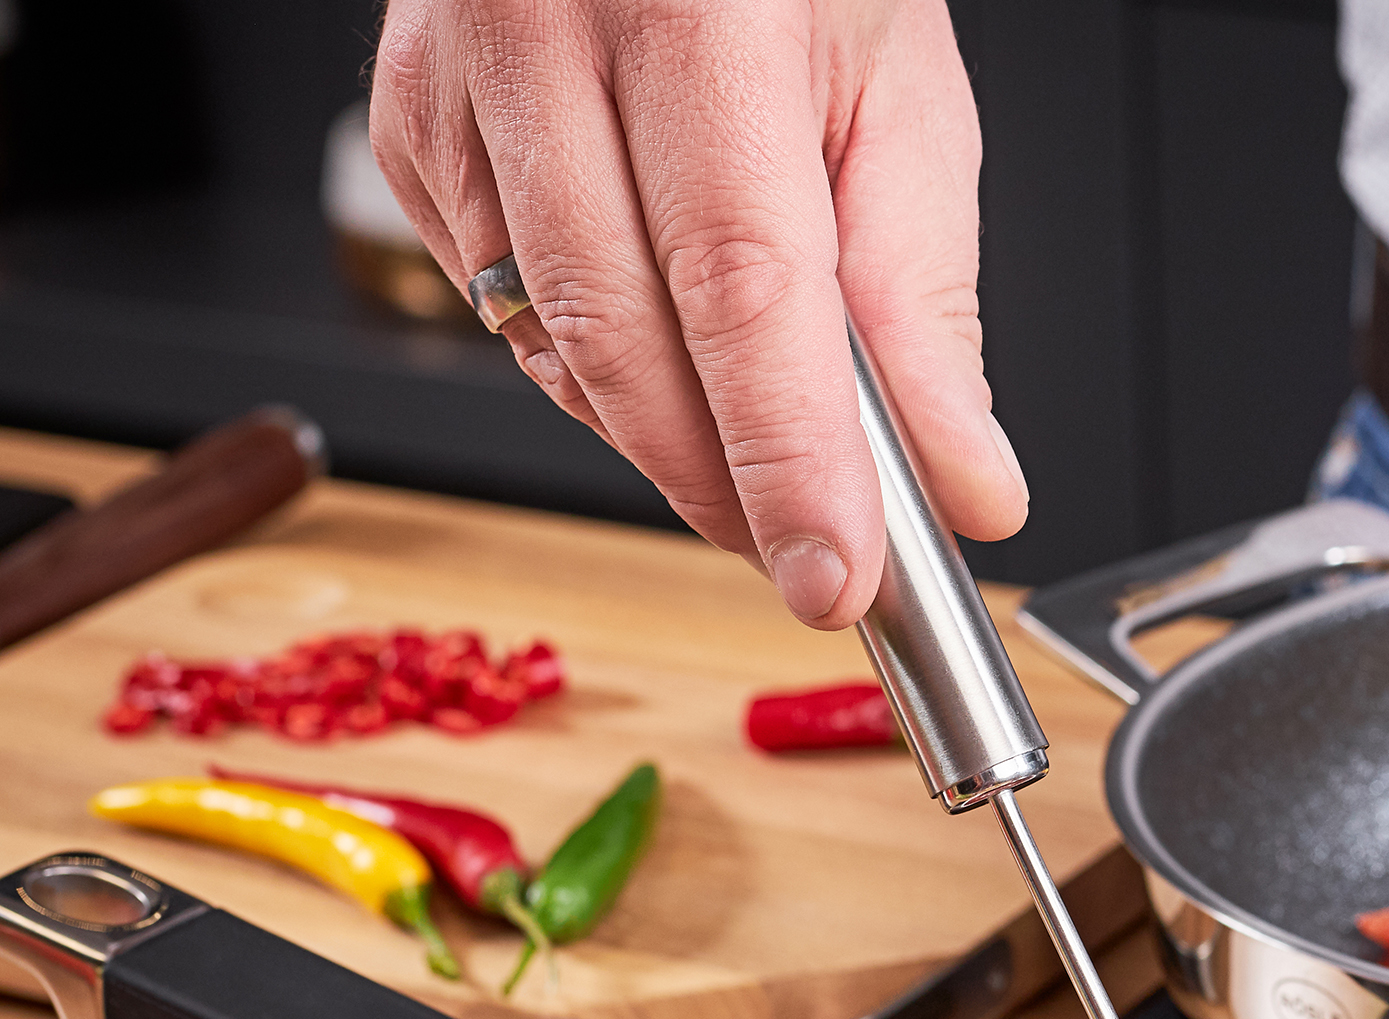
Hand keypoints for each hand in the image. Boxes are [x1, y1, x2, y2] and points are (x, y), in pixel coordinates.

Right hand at [370, 0, 1027, 628]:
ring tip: (760, 450)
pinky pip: (508, 321)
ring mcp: (452, 84)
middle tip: (814, 556)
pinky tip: (663, 346)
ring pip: (560, 354)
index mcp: (690, 2)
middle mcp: (541, 26)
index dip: (787, 459)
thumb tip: (964, 483)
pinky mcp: (414, 136)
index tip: (833, 580)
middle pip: (628, 345)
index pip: (740, 285)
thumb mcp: (899, 92)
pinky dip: (604, 377)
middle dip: (729, 489)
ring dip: (671, 443)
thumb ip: (926, 301)